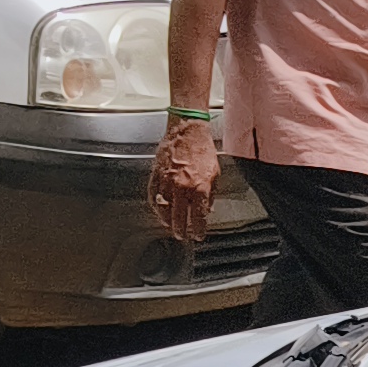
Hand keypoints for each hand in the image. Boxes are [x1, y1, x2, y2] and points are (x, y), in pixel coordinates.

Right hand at [149, 116, 218, 245]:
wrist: (187, 130)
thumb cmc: (202, 148)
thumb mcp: (215, 173)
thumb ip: (211, 193)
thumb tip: (207, 208)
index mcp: (199, 187)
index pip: (198, 216)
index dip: (198, 229)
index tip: (198, 235)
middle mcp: (182, 187)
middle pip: (179, 217)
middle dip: (181, 230)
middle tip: (182, 236)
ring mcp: (167, 181)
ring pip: (164, 208)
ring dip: (167, 220)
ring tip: (170, 225)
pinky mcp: (156, 174)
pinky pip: (153, 195)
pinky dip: (155, 205)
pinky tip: (158, 210)